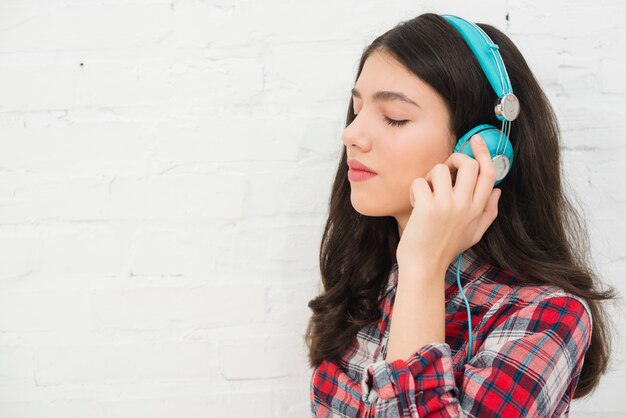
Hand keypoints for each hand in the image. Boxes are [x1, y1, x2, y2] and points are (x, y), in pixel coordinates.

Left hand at [395, 134, 501, 275]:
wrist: (424, 268)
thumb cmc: (444, 250)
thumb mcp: (473, 234)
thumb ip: (488, 212)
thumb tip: (498, 191)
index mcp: (478, 210)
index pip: (489, 173)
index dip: (484, 152)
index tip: (475, 140)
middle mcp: (466, 206)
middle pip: (468, 164)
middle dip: (453, 160)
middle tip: (444, 172)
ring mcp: (447, 206)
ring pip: (439, 169)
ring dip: (429, 178)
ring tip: (426, 196)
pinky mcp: (428, 208)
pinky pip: (420, 182)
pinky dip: (415, 191)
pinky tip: (415, 206)